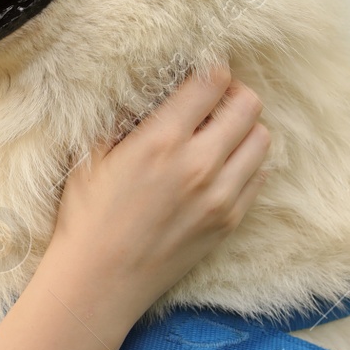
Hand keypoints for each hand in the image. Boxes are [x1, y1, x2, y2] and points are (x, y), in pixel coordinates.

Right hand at [42, 65, 269, 329]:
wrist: (101, 280)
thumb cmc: (87, 215)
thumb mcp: (90, 155)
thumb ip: (121, 117)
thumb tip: (145, 87)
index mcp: (161, 141)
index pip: (211, 82)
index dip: (209, 69)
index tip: (199, 72)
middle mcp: (199, 164)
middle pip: (248, 104)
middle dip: (233, 93)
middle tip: (212, 101)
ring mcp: (221, 195)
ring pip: (262, 139)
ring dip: (245, 128)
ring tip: (219, 134)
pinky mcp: (230, 220)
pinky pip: (259, 176)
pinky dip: (246, 162)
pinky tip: (220, 165)